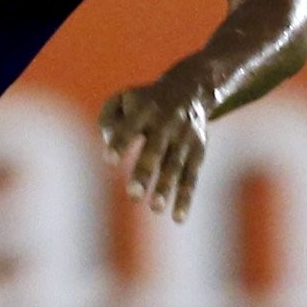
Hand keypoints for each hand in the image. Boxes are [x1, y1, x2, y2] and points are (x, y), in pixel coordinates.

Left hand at [98, 70, 215, 221]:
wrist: (190, 89)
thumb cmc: (144, 101)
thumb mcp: (122, 99)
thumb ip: (108, 119)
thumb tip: (108, 143)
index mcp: (146, 109)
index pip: (130, 127)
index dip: (120, 142)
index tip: (108, 161)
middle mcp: (167, 123)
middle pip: (155, 149)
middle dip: (145, 172)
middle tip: (133, 195)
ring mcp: (185, 138)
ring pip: (175, 165)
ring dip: (166, 187)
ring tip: (154, 208)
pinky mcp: (198, 151)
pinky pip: (192, 177)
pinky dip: (185, 197)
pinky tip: (177, 218)